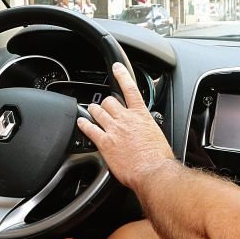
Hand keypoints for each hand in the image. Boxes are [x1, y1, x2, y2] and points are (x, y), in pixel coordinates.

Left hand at [78, 63, 175, 190]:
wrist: (152, 171)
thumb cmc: (159, 157)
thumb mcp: (157, 134)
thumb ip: (147, 127)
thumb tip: (146, 129)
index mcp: (140, 115)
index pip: (130, 89)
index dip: (122, 75)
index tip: (116, 67)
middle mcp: (125, 119)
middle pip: (109, 101)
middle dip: (106, 102)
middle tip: (104, 105)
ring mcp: (113, 130)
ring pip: (98, 111)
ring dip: (93, 110)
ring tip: (91, 110)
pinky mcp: (104, 143)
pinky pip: (90, 129)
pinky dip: (83, 124)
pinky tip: (80, 122)